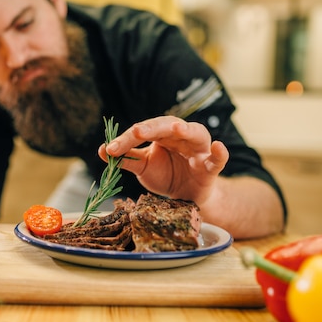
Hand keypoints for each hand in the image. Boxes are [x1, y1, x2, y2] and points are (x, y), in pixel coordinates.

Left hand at [98, 116, 228, 204]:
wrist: (186, 196)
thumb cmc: (166, 174)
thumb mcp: (143, 167)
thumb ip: (126, 158)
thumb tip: (101, 150)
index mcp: (163, 134)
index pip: (144, 130)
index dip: (126, 139)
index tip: (110, 149)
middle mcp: (181, 137)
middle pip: (168, 125)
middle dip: (152, 127)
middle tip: (136, 131)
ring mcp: (198, 150)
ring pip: (195, 134)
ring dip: (186, 130)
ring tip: (176, 128)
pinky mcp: (210, 168)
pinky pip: (218, 159)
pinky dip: (220, 153)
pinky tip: (218, 147)